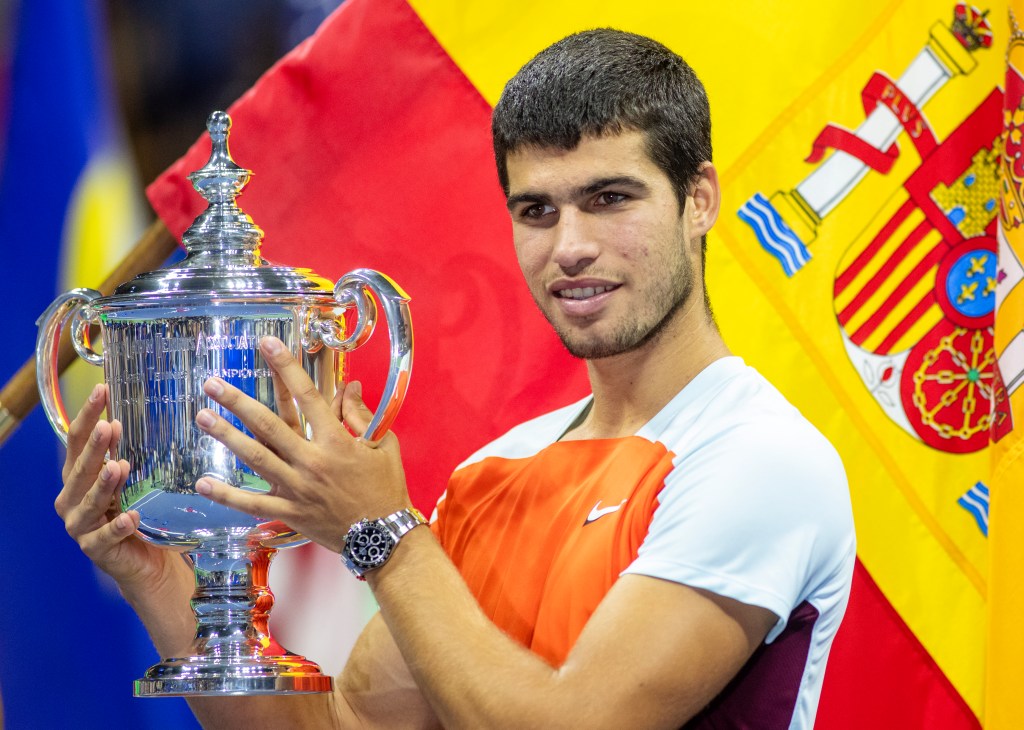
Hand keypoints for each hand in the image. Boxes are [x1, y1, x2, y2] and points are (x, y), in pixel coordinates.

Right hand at [54, 384, 191, 596]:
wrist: (148, 560)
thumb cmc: (137, 512)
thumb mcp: (132, 480)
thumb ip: (124, 454)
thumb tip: (125, 418)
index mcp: (78, 476)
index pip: (77, 441)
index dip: (87, 416)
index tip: (102, 390)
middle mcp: (72, 499)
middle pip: (80, 469)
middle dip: (94, 448)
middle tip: (108, 426)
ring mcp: (81, 525)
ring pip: (90, 501)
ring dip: (104, 485)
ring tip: (118, 467)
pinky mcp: (96, 549)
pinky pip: (106, 536)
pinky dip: (118, 526)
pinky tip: (131, 517)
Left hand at [193, 336, 411, 551]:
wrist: (383, 535)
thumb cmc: (386, 488)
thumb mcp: (383, 445)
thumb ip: (362, 416)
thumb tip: (350, 387)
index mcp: (336, 441)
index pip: (307, 396)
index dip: (286, 368)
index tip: (268, 346)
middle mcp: (312, 462)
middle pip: (269, 425)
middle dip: (238, 401)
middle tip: (213, 383)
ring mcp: (297, 489)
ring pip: (255, 458)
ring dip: (226, 436)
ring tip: (203, 417)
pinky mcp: (289, 513)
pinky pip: (253, 503)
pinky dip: (227, 494)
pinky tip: (203, 482)